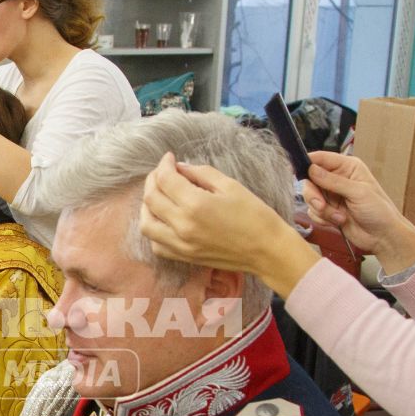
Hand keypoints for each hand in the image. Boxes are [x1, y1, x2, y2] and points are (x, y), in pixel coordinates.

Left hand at [140, 155, 319, 295]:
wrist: (267, 250)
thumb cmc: (254, 215)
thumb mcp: (230, 185)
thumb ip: (201, 173)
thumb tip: (180, 168)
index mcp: (195, 205)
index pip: (165, 179)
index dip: (163, 164)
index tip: (169, 158)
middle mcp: (182, 226)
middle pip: (151, 199)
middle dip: (153, 180)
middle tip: (163, 172)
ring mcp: (181, 245)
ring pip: (146, 224)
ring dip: (147, 206)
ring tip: (158, 194)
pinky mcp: (184, 257)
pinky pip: (156, 245)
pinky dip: (154, 230)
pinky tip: (164, 219)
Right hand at [301, 151, 414, 267]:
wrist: (382, 236)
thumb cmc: (379, 211)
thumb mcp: (358, 193)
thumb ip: (333, 181)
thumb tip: (311, 169)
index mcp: (348, 167)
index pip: (321, 158)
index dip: (307, 163)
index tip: (295, 170)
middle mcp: (338, 179)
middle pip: (310, 179)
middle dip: (313, 194)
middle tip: (321, 204)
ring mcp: (332, 195)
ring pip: (310, 197)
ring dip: (321, 209)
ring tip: (338, 216)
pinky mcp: (328, 210)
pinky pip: (313, 211)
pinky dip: (323, 218)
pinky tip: (338, 221)